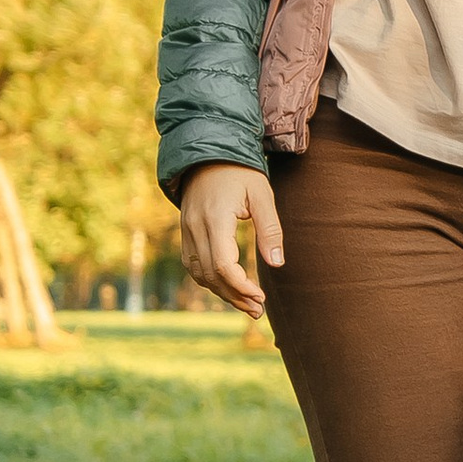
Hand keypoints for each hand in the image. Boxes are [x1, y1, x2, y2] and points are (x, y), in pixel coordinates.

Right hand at [178, 162, 283, 316]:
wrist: (208, 152)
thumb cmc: (240, 172)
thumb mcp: (262, 195)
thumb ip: (270, 229)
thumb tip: (277, 264)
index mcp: (215, 218)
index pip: (224, 265)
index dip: (242, 286)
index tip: (261, 297)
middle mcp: (195, 227)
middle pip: (211, 275)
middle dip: (235, 296)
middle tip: (258, 309)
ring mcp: (187, 230)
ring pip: (200, 274)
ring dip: (222, 292)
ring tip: (247, 304)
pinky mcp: (185, 232)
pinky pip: (193, 265)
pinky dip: (210, 280)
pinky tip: (228, 287)